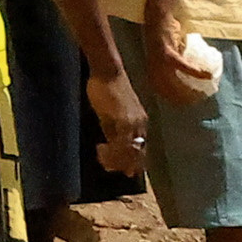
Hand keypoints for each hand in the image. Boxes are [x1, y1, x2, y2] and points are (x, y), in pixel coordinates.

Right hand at [87, 60, 147, 177]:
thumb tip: (111, 142)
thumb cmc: (108, 87)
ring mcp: (133, 123)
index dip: (134, 161)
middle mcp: (141, 124)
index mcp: (141, 122)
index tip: (125, 171)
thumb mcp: (112, 111)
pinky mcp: (123, 120)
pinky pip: (120, 143)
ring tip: (103, 160)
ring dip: (116, 159)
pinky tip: (100, 149)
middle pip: (138, 152)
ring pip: (130, 150)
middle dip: (125, 164)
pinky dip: (111, 150)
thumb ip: (114, 126)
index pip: (141, 148)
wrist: (108, 71)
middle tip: (111, 169)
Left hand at [144, 16, 219, 99]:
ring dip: (190, 90)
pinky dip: (196, 72)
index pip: (163, 93)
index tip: (190, 103)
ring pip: (175, 83)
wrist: (158, 17)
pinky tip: (207, 75)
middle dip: (184, 99)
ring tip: (203, 92)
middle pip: (169, 92)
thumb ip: (176, 63)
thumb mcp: (170, 53)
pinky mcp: (167, 53)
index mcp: (153, 71)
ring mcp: (158, 62)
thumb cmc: (166, 35)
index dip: (176, 100)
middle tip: (200, 99)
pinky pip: (183, 66)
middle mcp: (153, 69)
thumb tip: (193, 74)